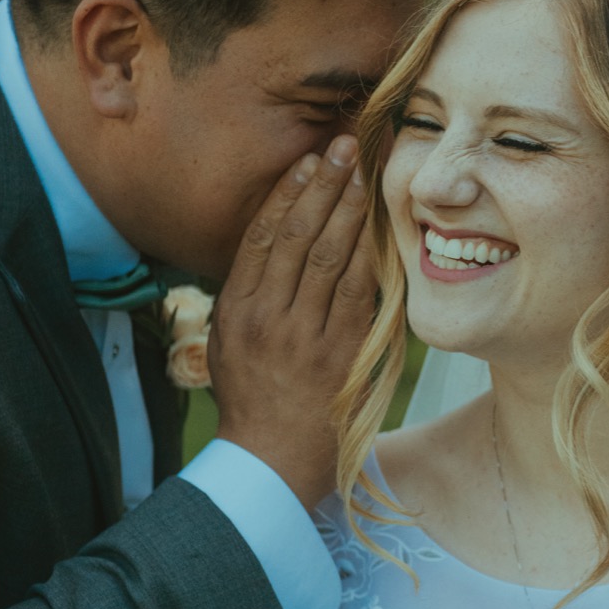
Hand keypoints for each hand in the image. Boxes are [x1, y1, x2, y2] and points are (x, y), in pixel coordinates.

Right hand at [209, 133, 375, 507]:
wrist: (269, 462)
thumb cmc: (251, 402)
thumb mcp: (229, 345)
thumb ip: (249, 298)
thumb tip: (271, 251)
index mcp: (235, 310)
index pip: (262, 236)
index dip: (287, 193)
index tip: (308, 161)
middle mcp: (266, 317)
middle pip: (297, 235)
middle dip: (323, 185)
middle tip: (344, 146)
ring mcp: (303, 335)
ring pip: (328, 256)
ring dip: (349, 208)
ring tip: (365, 171)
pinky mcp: (338, 354)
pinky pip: (356, 292)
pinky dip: (368, 253)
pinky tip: (379, 225)